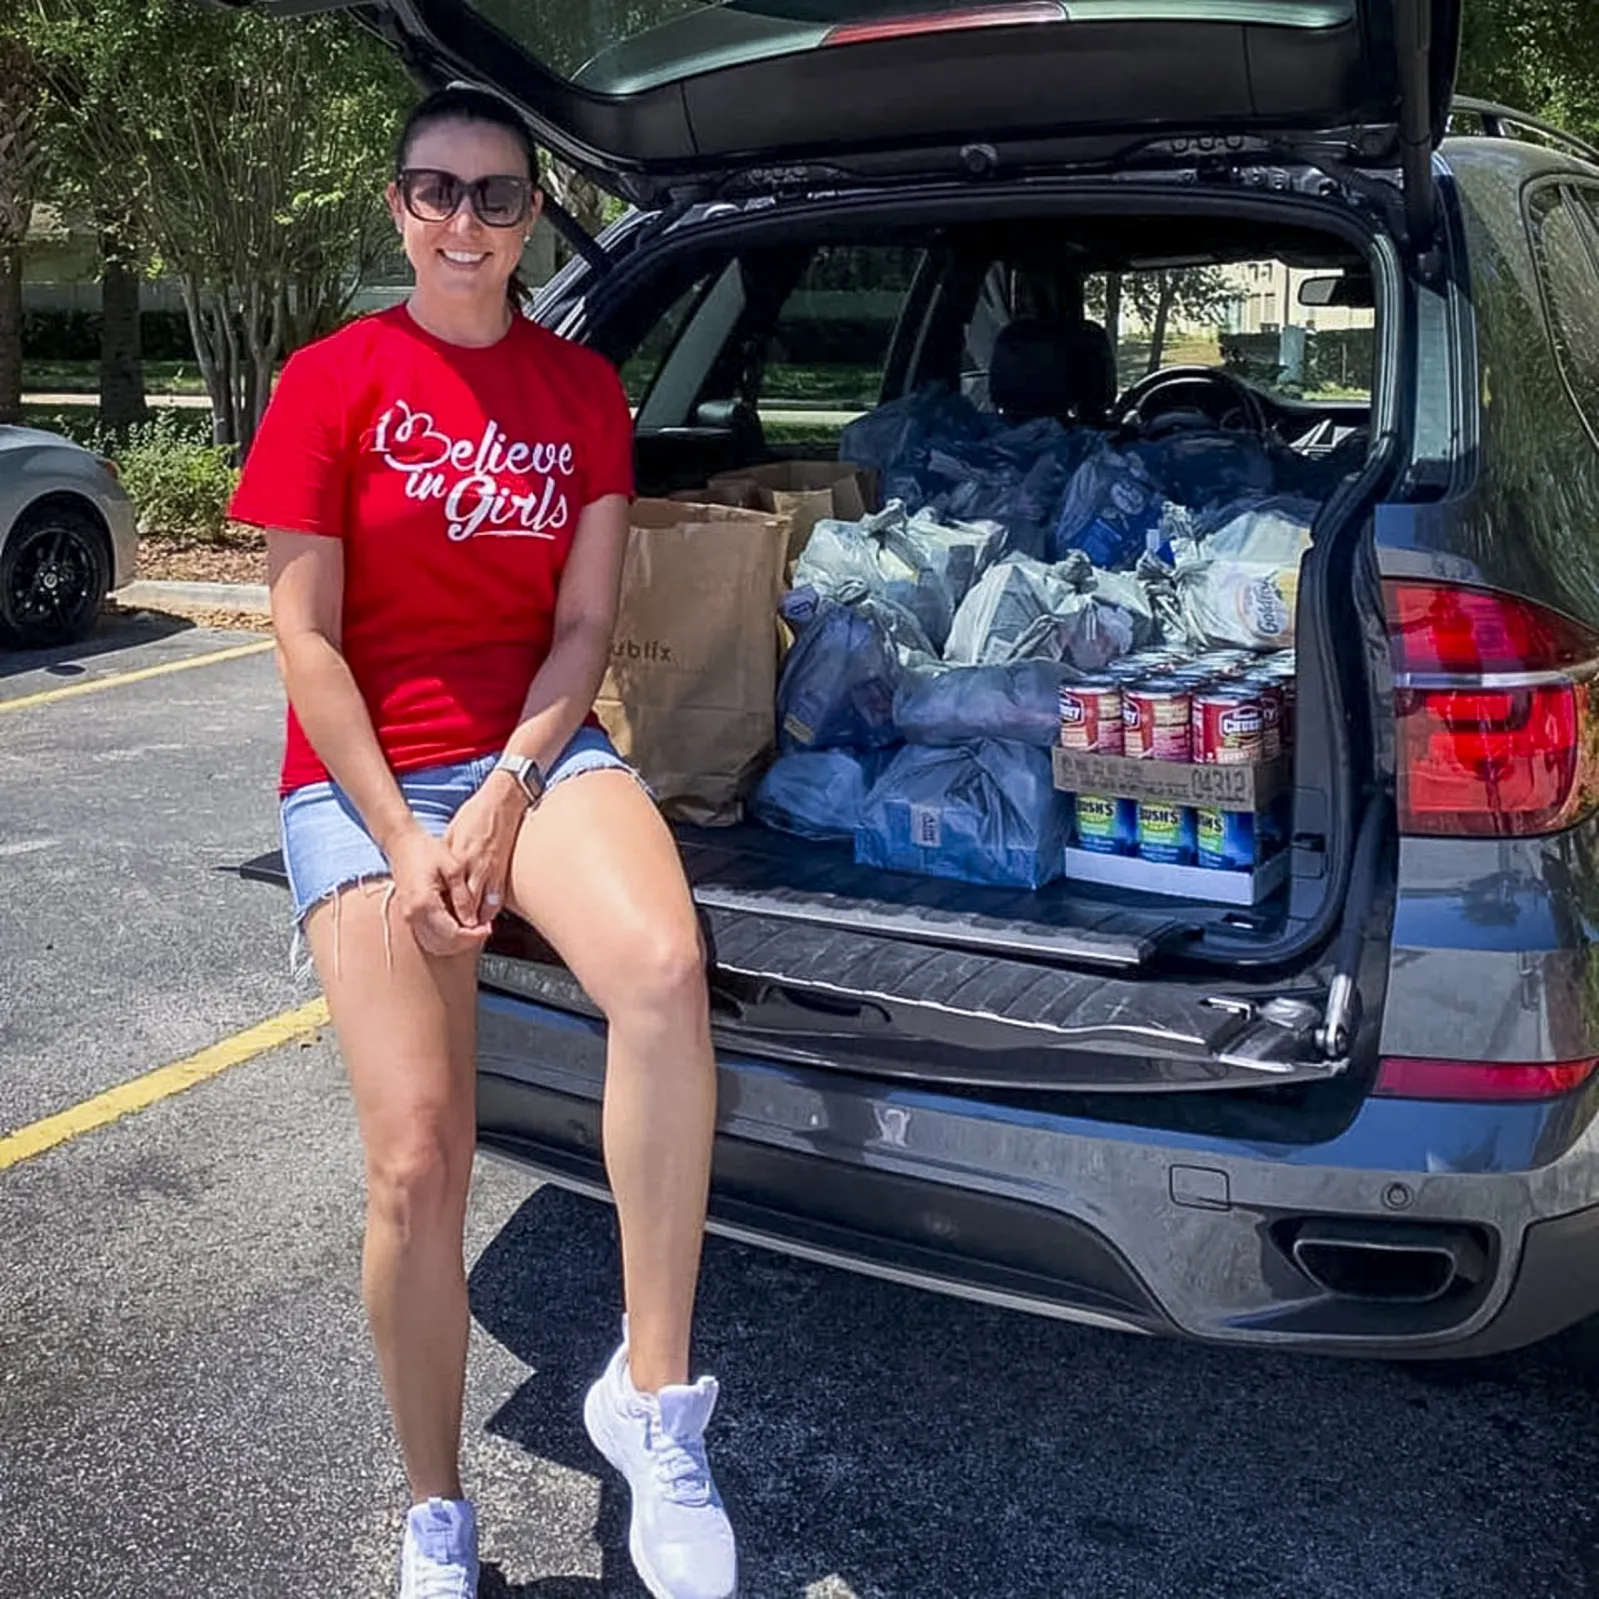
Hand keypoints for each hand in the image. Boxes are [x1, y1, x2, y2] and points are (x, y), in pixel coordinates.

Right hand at [387, 827, 494, 957]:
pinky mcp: (409, 916)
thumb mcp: (453, 868)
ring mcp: (408, 917)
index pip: (452, 933)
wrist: (402, 844)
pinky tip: (459, 926)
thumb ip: (463, 897)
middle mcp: (412, 915)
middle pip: (443, 944)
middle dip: (466, 941)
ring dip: (456, 942)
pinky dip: (446, 938)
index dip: (473, 936)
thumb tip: (472, 921)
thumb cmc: (426, 850)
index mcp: (423, 903)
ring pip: (435, 945)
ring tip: (474, 929)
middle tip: (483, 930)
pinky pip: (428, 937)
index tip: (487, 929)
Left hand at [442, 770, 526, 929]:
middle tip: (452, 937)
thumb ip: (447, 856)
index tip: (437, 922)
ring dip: (474, 922)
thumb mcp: (452, 833)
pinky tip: (484, 919)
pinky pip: (496, 897)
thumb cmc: (476, 815)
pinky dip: (490, 911)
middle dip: (458, 924)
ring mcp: (490, 870)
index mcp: (457, 858)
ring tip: (468, 934)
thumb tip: (439, 872)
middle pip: (464, 905)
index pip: (447, 892)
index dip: (442, 911)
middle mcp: (472, 867)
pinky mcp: (503, 870)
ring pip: (481, 906)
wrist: (502, 802)